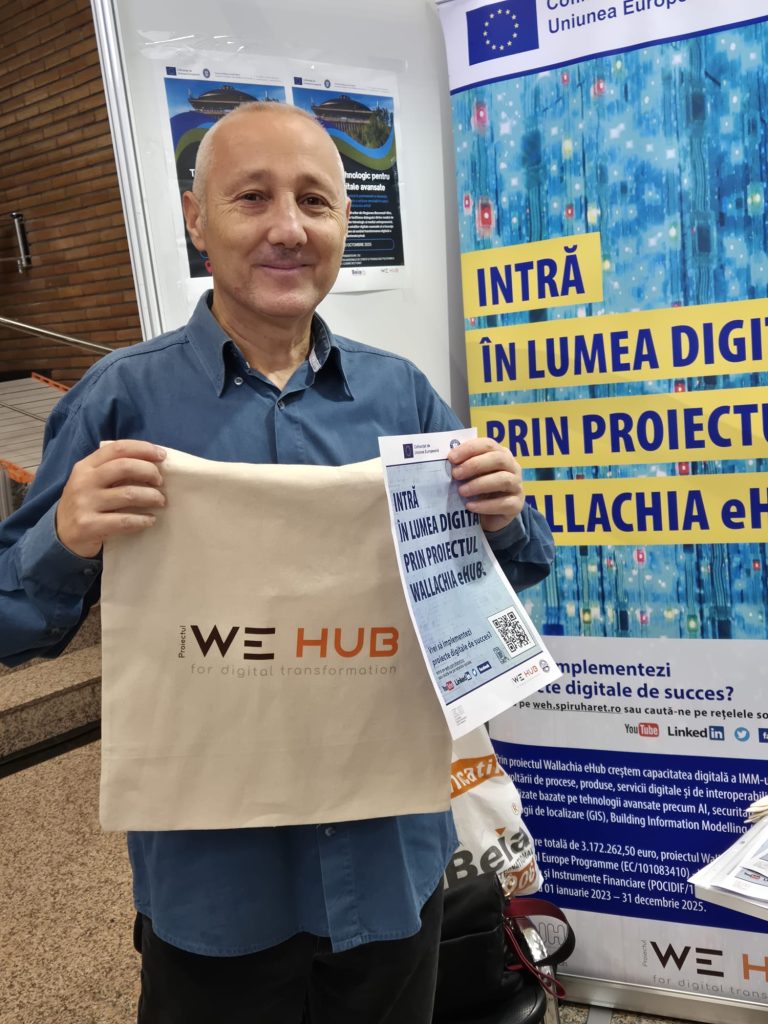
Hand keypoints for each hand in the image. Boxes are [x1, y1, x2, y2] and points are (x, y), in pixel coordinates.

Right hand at [55, 440, 166, 557]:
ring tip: (160, 501)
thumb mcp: (92, 481)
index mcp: (86, 466)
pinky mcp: (88, 525)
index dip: (143, 449)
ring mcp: (85, 503)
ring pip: (128, 494)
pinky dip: (143, 520)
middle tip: (160, 482)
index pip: (118, 448)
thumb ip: (114, 470)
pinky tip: (150, 520)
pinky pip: (124, 520)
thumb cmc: (86, 503)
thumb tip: (152, 462)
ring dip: (151, 496)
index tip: (162, 455)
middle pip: (125, 467)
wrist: (61, 535)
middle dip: (149, 471)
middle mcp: (83, 481)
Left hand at [447, 437, 523, 533]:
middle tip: (455, 474)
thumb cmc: (477, 491)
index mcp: (501, 454)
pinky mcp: (516, 505)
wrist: (488, 517)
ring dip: (479, 484)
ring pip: (503, 480)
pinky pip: (504, 503)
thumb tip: (447, 459)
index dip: (469, 449)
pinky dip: (485, 505)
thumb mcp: (470, 476)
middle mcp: (513, 467)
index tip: (451, 458)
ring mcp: (517, 486)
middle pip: (498, 459)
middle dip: (474, 465)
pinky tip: (470, 506)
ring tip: (462, 491)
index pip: (488, 444)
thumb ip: (462, 465)